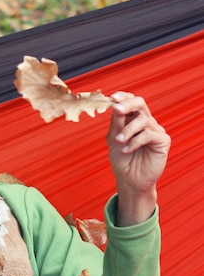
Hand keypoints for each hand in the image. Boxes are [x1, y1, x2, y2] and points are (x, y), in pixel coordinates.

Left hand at [107, 92, 170, 225]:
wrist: (129, 179)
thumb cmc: (121, 159)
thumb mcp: (113, 138)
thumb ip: (116, 123)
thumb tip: (115, 106)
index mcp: (132, 118)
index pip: (130, 101)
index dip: (123, 97)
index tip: (112, 98)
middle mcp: (145, 121)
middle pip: (140, 103)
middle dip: (128, 105)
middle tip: (117, 110)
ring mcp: (154, 130)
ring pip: (142, 120)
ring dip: (128, 130)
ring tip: (118, 141)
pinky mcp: (162, 141)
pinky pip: (148, 134)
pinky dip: (134, 141)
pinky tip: (126, 150)